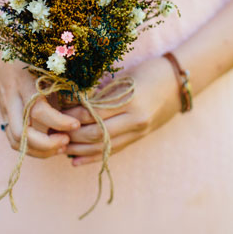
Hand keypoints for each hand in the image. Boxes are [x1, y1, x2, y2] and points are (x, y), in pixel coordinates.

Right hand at [0, 56, 80, 157]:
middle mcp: (11, 100)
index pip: (38, 111)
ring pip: (16, 142)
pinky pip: (14, 142)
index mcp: (23, 83)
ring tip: (62, 146)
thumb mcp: (46, 65)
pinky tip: (51, 146)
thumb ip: (62, 83)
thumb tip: (88, 106)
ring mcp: (5, 112)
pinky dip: (33, 149)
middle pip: (22, 133)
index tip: (76, 124)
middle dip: (47, 144)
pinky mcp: (5, 119)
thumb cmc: (27, 59)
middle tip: (67, 140)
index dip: (59, 122)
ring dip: (40, 151)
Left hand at [64, 56, 181, 164]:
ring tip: (59, 148)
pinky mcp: (139, 138)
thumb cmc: (149, 72)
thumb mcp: (124, 79)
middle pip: (96, 134)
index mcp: (129, 100)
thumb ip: (102, 93)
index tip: (55, 114)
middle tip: (53, 132)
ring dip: (79, 149)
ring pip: (103, 147)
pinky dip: (93, 157)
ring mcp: (138, 131)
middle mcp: (135, 120)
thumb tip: (71, 102)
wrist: (179, 83)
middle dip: (71, 135)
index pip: (93, 114)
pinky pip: (113, 151)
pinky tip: (76, 161)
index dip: (71, 116)